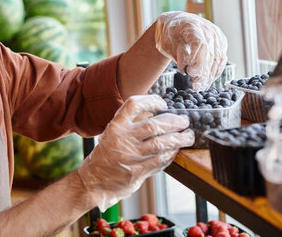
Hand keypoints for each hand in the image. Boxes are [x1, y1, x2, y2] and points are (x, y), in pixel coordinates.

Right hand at [77, 95, 193, 210]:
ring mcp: (130, 156)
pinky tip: (175, 151)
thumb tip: (157, 113)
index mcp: (115, 126)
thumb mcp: (112, 134)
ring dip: (178, 139)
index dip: (151, 101)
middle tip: (184, 121)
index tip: (163, 103)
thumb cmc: (106, 154)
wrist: (94, 180)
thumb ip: (131, 124)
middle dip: (174, 121)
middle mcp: (122, 139)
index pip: (133, 105)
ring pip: (161, 144)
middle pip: (153, 125)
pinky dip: (170, 154)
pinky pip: (160, 160)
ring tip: (187, 136)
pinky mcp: (137, 171)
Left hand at [154, 11, 227, 89]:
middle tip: (195, 86)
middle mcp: (207, 28)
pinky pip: (221, 59)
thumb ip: (178, 54)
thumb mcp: (166, 43)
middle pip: (210, 53)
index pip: (200, 43)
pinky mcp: (221, 42)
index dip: (197, 60)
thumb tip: (186, 70)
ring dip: (210, 75)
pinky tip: (208, 81)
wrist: (176, 24)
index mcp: (191, 25)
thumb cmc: (169, 35)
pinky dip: (215, 71)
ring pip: (218, 58)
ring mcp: (216, 34)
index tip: (188, 72)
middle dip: (203, 72)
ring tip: (200, 87)